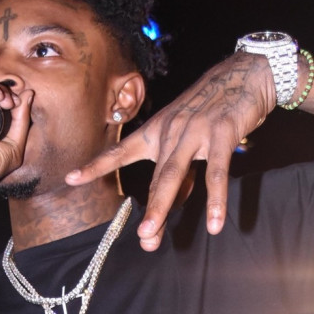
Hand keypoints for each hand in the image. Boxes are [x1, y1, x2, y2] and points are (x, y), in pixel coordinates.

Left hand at [66, 52, 274, 249]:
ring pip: (174, 175)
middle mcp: (170, 131)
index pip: (121, 151)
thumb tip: (173, 200)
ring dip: (162, 207)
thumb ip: (178, 165)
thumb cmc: (211, 106)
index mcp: (157, 130)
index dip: (96, 165)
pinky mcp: (221, 133)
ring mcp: (194, 131)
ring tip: (153, 235)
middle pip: (154, 177)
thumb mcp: (187, 131)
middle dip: (148, 210)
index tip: (71, 178)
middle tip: (143, 239)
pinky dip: (216, 199)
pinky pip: (216, 171)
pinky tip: (216, 222)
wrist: (243, 74)